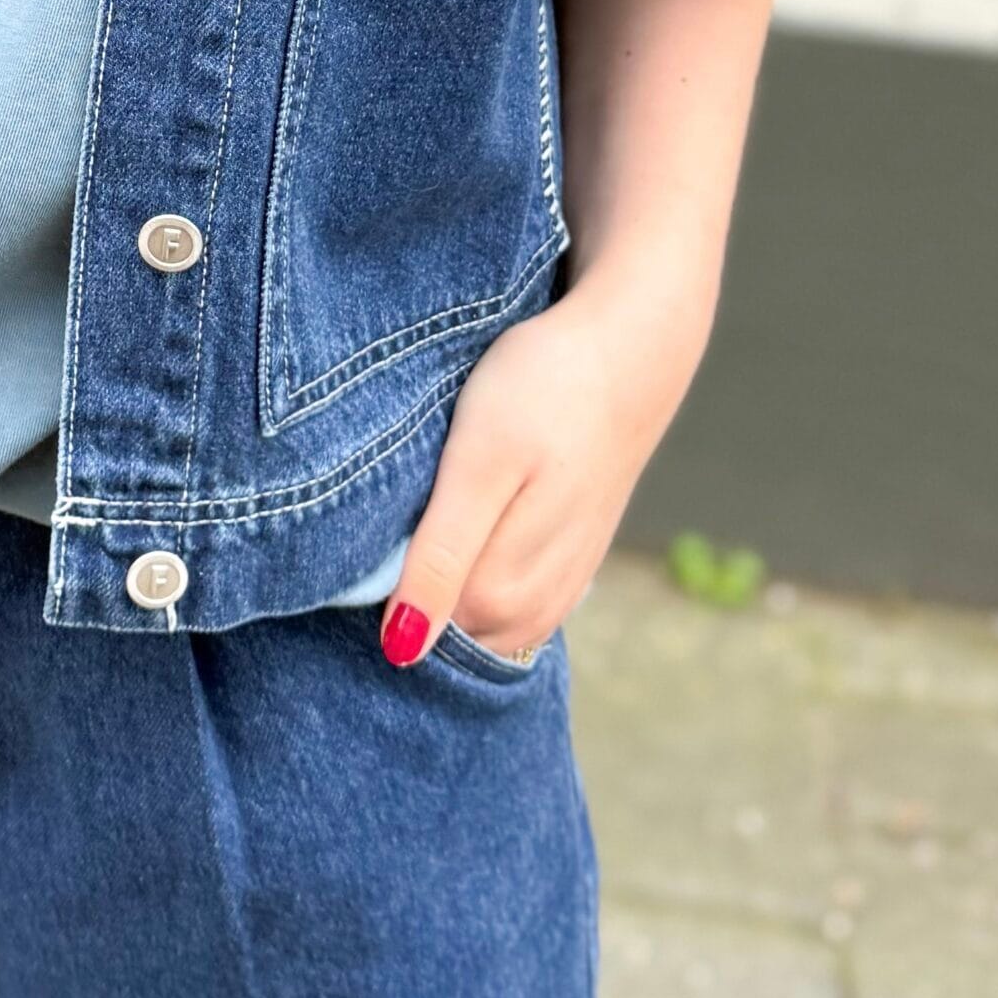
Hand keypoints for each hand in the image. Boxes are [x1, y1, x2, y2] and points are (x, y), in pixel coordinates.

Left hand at [378, 272, 708, 668]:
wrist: (628, 348)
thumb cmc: (542, 392)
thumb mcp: (477, 465)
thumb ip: (442, 558)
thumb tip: (402, 649)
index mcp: (504, 590)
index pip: (412, 631)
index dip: (380, 584)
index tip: (369, 533)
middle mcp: (537, 607)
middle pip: (447, 629)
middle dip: (415, 590)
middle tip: (401, 511)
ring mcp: (561, 586)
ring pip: (482, 617)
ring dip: (449, 582)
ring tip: (435, 512)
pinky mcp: (574, 558)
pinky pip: (515, 597)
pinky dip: (484, 574)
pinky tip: (474, 527)